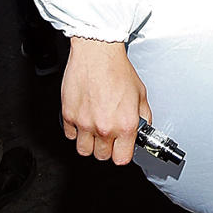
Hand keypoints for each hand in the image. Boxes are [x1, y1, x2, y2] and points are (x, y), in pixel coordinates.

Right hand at [62, 38, 150, 165]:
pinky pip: (70, 135)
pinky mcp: (69, 115)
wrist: (97, 54)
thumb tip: (142, 129)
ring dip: (89, 143)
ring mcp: (84, 123)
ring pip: (83, 150)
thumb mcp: (140, 94)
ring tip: (95, 129)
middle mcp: (104, 127)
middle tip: (108, 134)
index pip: (122, 159)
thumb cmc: (117, 69)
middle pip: (102, 156)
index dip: (122, 153)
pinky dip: (75, 130)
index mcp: (125, 125)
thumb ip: (143, 116)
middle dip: (106, 147)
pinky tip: (83, 118)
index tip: (121, 148)